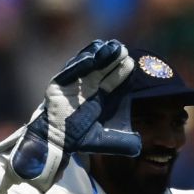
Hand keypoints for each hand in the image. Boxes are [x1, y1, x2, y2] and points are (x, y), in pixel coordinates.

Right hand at [12, 39, 138, 190]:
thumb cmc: (76, 140)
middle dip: (111, 60)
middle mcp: (85, 89)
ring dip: (98, 57)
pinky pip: (69, 72)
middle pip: (101, 70)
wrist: (53, 143)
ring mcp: (72, 85)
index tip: (131, 62)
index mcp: (97, 99)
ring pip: (87, 67)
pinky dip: (79, 64)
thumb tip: (139, 145)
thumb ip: (121, 142)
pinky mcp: (58, 85)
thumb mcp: (102, 141)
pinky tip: (91, 57)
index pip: (111, 82)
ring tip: (111, 47)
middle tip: (123, 49)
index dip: (120, 73)